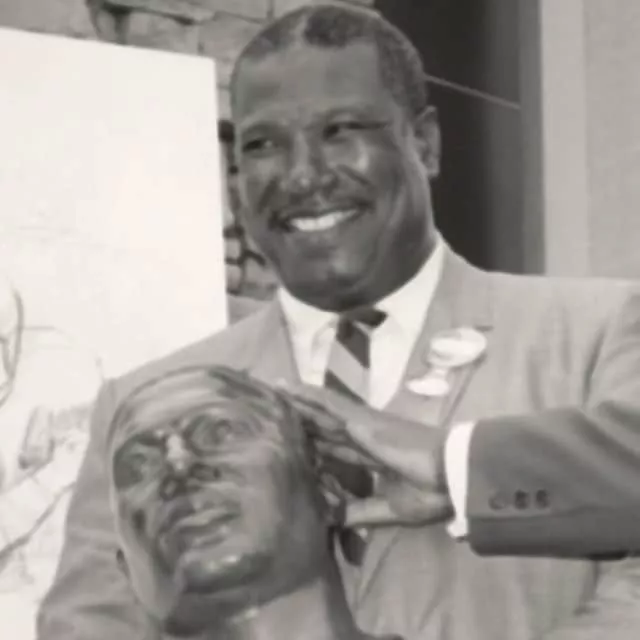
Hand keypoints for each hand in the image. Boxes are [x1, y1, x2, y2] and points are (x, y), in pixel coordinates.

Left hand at [283, 383, 453, 527]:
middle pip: (323, 426)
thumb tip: (331, 520)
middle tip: (272, 412)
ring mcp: (362, 424)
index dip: (314, 446)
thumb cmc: (428, 492)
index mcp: (372, 456)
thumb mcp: (388, 508)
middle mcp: (363, 436)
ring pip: (321, 410)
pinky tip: (288, 388)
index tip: (291, 444)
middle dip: (301, 420)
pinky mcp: (361, 418)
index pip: (335, 449)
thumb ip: (359, 511)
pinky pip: (328, 403)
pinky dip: (307, 395)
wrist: (450, 474)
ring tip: (273, 392)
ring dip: (298, 403)